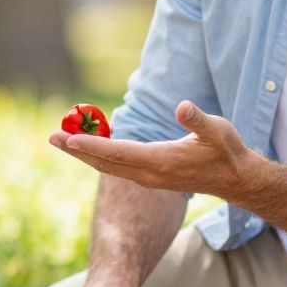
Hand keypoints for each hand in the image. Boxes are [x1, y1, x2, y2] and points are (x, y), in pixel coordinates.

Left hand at [48, 101, 258, 200]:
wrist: (236, 180)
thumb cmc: (226, 151)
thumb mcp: (217, 130)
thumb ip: (198, 120)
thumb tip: (182, 107)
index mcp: (160, 162)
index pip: (118, 153)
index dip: (92, 146)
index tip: (68, 139)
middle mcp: (149, 174)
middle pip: (105, 162)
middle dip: (77, 150)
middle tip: (51, 137)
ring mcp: (148, 178)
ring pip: (108, 166)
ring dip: (84, 154)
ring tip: (61, 140)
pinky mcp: (150, 177)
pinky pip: (117, 166)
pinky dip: (99, 156)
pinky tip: (88, 146)